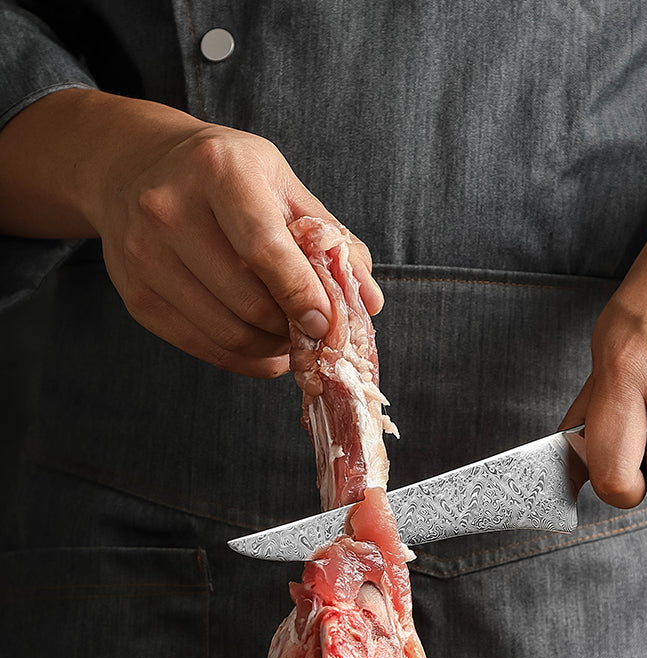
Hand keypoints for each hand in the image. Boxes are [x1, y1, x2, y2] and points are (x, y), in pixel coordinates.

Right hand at [0, 90, 381, 377]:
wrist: (132, 165)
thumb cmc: (226, 176)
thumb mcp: (282, 185)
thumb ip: (331, 240)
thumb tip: (370, 301)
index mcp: (219, 171)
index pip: (265, 250)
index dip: (302, 295)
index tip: (326, 323)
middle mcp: (170, 210)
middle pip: (248, 302)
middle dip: (291, 329)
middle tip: (313, 332)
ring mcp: (145, 255)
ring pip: (227, 333)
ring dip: (271, 348)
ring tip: (290, 338)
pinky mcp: (136, 296)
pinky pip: (203, 347)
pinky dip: (244, 358)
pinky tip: (264, 346)